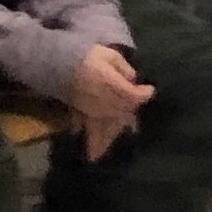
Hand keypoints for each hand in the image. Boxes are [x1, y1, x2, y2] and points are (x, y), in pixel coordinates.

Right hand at [67, 42, 153, 161]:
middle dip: (131, 113)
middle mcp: (102, 100)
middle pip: (122, 111)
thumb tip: (133, 80)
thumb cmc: (88, 56)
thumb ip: (124, 68)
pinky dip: (92, 141)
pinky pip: (88, 128)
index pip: (132, 95)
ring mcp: (91, 108)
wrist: (60, 62)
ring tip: (118, 143)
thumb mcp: (110, 56)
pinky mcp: (82, 112)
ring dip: (112, 134)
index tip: (151, 90)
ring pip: (106, 124)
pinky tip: (93, 155)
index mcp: (110, 84)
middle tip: (137, 113)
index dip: (144, 94)